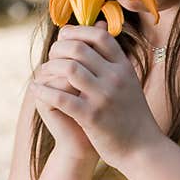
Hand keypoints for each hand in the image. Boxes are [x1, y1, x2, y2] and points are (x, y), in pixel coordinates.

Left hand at [33, 20, 164, 170]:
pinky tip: (36, 89)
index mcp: (124, 67)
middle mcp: (115, 78)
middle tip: (51, 54)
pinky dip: (44, 91)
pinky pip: (62, 98)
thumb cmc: (132, 115)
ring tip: (43, 71)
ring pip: (69, 69)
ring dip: (50, 67)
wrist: (143, 148)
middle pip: (80, 49)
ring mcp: (104, 97)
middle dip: (59, 48)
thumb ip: (113, 61)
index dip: (78, 31)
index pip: (100, 37)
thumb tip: (99, 32)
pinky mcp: (92, 117)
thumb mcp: (129, 81)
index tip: (64, 35)